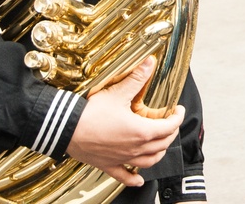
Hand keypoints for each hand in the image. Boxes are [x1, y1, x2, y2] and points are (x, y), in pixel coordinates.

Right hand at [67, 57, 184, 186]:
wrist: (66, 129)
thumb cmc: (91, 113)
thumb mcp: (118, 92)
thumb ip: (137, 78)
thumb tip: (150, 63)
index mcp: (141, 132)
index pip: (169, 127)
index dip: (177, 118)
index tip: (178, 110)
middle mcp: (135, 148)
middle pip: (162, 144)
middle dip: (170, 132)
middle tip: (170, 122)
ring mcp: (122, 158)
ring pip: (149, 162)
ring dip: (158, 153)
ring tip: (160, 145)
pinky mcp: (108, 165)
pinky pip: (125, 176)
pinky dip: (134, 179)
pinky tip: (138, 180)